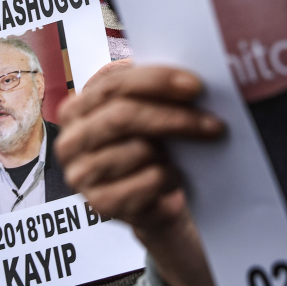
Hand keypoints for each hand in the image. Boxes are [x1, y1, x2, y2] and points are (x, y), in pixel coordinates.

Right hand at [55, 59, 225, 285]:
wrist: (153, 201)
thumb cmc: (151, 148)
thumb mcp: (148, 113)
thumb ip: (154, 93)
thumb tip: (188, 81)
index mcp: (78, 108)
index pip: (114, 84)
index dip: (156, 81)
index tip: (196, 85)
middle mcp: (71, 140)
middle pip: (123, 116)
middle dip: (174, 117)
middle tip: (214, 123)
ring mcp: (82, 174)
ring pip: (139, 150)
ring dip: (174, 152)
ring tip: (186, 155)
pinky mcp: (101, 204)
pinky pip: (148, 181)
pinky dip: (171, 177)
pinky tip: (174, 178)